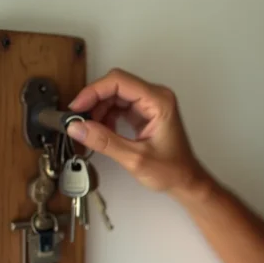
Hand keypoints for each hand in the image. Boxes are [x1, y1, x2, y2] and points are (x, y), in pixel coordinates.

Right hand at [65, 68, 209, 198]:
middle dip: (94, 101)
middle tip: (78, 120)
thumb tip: (77, 127)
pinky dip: (106, 117)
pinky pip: (119, 106)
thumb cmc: (172, 170)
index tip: (77, 107)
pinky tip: (101, 132)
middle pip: (115, 85)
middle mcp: (156, 97)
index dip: (94, 91)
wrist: (185, 181)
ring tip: (90, 130)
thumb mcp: (135, 158)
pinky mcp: (145, 113)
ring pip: (115, 96)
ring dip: (98, 110)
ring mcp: (150, 104)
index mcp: (159, 101)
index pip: (119, 81)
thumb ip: (105, 141)